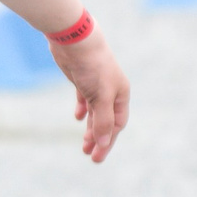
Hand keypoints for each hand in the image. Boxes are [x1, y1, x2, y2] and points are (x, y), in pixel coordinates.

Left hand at [51, 34, 130, 162]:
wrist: (76, 40)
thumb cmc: (93, 67)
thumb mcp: (100, 97)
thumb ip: (103, 121)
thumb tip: (104, 143)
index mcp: (120, 95)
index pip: (116, 125)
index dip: (108, 142)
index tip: (96, 156)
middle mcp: (110, 91)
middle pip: (106, 121)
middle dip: (99, 138)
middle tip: (88, 155)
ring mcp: (96, 85)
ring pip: (96, 112)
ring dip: (90, 128)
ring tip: (84, 144)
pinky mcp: (82, 79)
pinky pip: (85, 99)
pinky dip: (83, 110)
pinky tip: (78, 117)